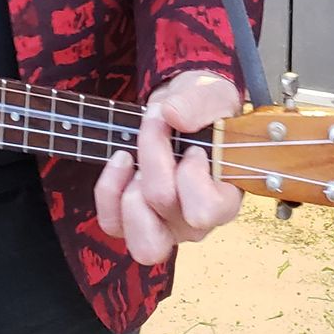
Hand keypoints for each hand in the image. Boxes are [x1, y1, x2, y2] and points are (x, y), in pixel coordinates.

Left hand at [94, 71, 242, 264]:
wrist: (180, 113)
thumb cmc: (202, 110)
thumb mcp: (210, 95)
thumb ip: (199, 103)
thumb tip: (174, 115)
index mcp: (225, 199)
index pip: (205, 210)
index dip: (191, 174)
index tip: (193, 146)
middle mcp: (196, 223)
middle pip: (164, 205)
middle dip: (153, 157)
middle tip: (158, 126)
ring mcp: (164, 227)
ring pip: (141, 238)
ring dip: (129, 187)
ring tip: (135, 156)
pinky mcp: (133, 222)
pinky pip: (112, 223)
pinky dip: (109, 190)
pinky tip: (120, 159)